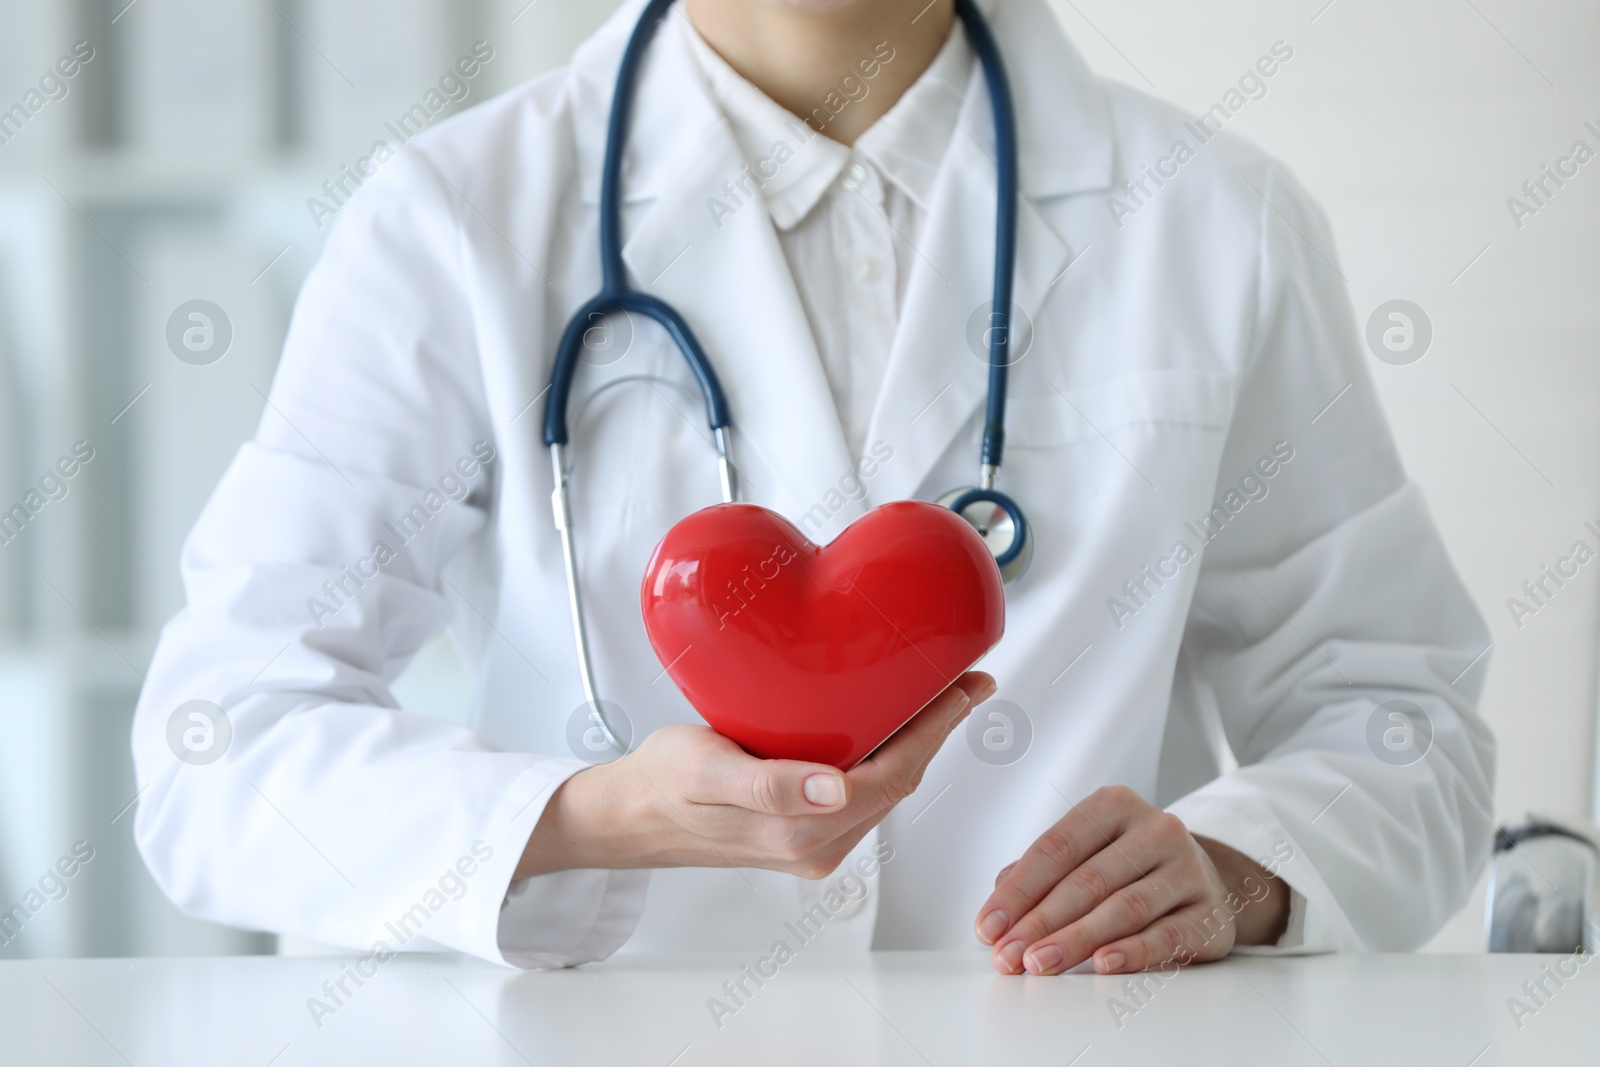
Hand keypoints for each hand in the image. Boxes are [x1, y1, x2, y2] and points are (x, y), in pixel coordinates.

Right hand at [518, 673, 996, 878]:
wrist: (633, 814)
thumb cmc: (662, 785)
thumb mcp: (704, 773)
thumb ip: (768, 786)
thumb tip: (834, 790)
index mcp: (800, 832)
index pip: (892, 775)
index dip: (934, 730)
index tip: (964, 688)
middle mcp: (817, 845)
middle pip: (899, 781)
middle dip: (937, 730)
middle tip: (967, 681)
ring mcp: (814, 842)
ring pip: (884, 787)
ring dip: (917, 741)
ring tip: (939, 695)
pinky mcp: (805, 831)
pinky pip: (862, 790)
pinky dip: (885, 754)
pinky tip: (888, 723)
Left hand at [973, 786, 1288, 975]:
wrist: (1206, 880)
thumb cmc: (1130, 866)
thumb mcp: (1086, 853)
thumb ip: (1040, 874)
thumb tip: (998, 912)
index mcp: (1114, 806)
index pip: (1055, 848)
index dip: (1017, 891)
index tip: (988, 926)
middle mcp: (1156, 830)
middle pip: (1086, 881)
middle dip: (1039, 922)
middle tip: (1008, 956)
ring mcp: (1188, 869)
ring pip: (1124, 908)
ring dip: (1076, 940)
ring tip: (1040, 963)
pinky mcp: (1210, 913)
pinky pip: (1168, 935)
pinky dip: (1133, 952)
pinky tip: (1103, 964)